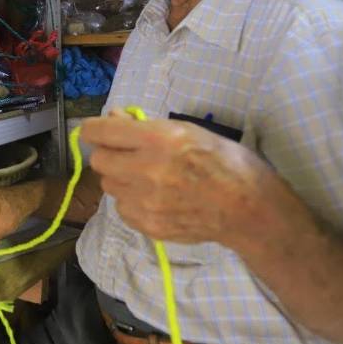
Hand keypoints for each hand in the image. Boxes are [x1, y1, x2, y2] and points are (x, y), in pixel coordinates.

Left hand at [81, 111, 272, 246]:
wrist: (247, 209)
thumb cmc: (225, 161)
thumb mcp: (189, 130)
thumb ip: (146, 125)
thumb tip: (114, 118)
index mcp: (158, 139)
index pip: (100, 131)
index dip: (95, 129)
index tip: (99, 130)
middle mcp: (146, 170)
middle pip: (98, 161)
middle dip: (109, 154)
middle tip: (128, 154)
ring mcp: (145, 202)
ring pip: (109, 186)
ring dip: (120, 178)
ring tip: (147, 177)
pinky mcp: (148, 225)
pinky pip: (123, 209)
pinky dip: (132, 201)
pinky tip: (155, 198)